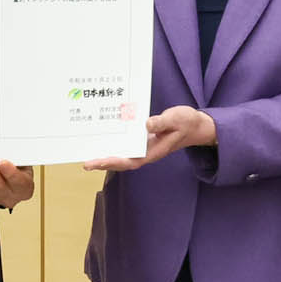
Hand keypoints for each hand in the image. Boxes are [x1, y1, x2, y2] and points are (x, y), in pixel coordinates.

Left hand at [80, 106, 215, 171]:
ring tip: (88, 156)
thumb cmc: (186, 122)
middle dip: (104, 163)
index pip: (131, 160)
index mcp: (154, 151)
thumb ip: (161, 122)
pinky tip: (104, 141)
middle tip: (85, 163)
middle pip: (122, 162)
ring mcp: (145, 148)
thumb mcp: (176, 118)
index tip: (98, 162)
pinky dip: (115, 146)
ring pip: (123, 155)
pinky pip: (127, 146)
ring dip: (106, 156)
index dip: (114, 162)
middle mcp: (147, 152)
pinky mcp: (143, 141)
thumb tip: (146, 124)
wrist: (195, 125)